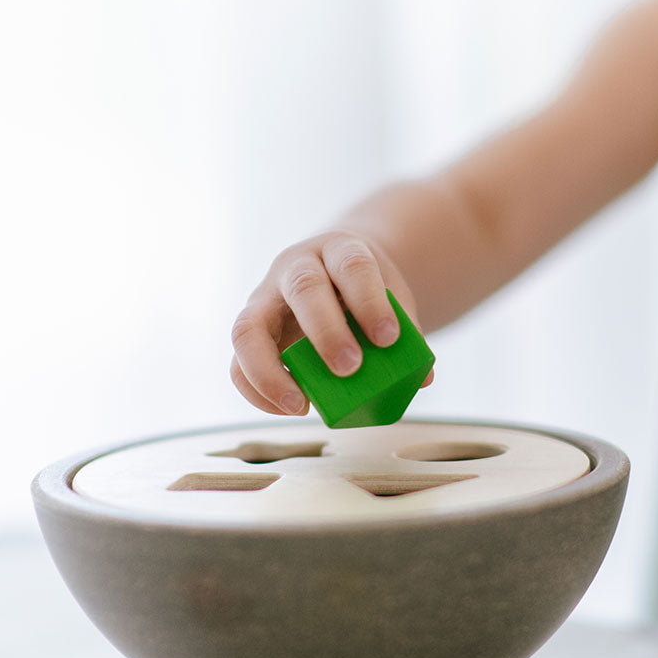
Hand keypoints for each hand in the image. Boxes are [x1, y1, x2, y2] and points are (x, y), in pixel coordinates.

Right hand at [230, 232, 426, 414]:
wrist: (335, 271)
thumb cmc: (365, 291)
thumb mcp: (392, 298)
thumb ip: (406, 334)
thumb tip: (420, 378)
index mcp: (338, 250)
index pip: (352, 265)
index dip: (370, 300)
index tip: (389, 338)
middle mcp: (295, 267)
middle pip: (303, 288)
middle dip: (326, 332)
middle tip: (350, 368)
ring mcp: (264, 298)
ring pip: (248, 327)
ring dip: (270, 371)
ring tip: (301, 404)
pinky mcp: (249, 332)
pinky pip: (237, 363)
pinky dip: (257, 391)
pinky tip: (290, 408)